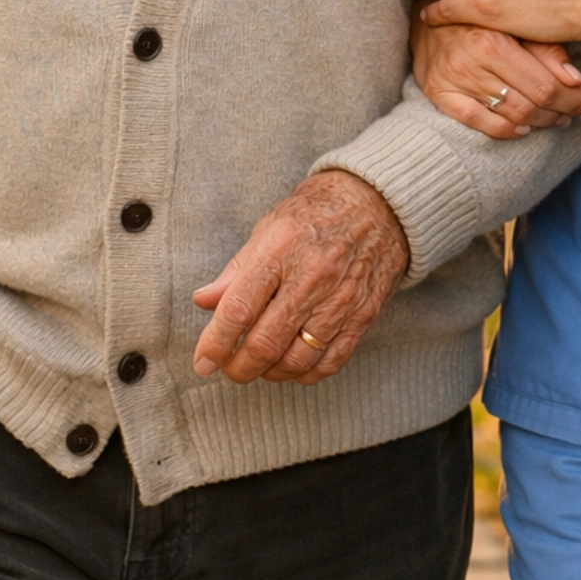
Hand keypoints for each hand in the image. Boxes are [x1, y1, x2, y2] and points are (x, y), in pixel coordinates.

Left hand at [192, 171, 408, 386]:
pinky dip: (305, 374)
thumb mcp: (269, 228)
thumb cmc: (316, 213)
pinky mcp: (363, 315)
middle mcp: (312, 276)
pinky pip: (330, 362)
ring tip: (258, 366)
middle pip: (266, 343)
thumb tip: (203, 301)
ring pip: (297, 360)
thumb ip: (236, 270)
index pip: (239, 309)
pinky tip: (291, 365)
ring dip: (270, 373)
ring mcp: (341, 299)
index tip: (202, 361)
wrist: (378, 204)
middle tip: (228, 368)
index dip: (215, 343)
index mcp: (281, 249)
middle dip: (239, 367)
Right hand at [412, 20, 580, 139]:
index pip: (545, 84)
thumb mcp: (515, 19)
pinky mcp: (437, 93)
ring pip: (510, 115)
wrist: (427, 6)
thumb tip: (576, 80)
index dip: (575, 99)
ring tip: (558, 117)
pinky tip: (522, 128)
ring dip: (541, 121)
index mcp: (493, 40)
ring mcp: (452, 81)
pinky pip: (477, 123)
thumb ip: (545, 48)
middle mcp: (471, 63)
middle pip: (531, 103)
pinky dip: (505, 130)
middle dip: (563, 111)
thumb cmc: (481, 11)